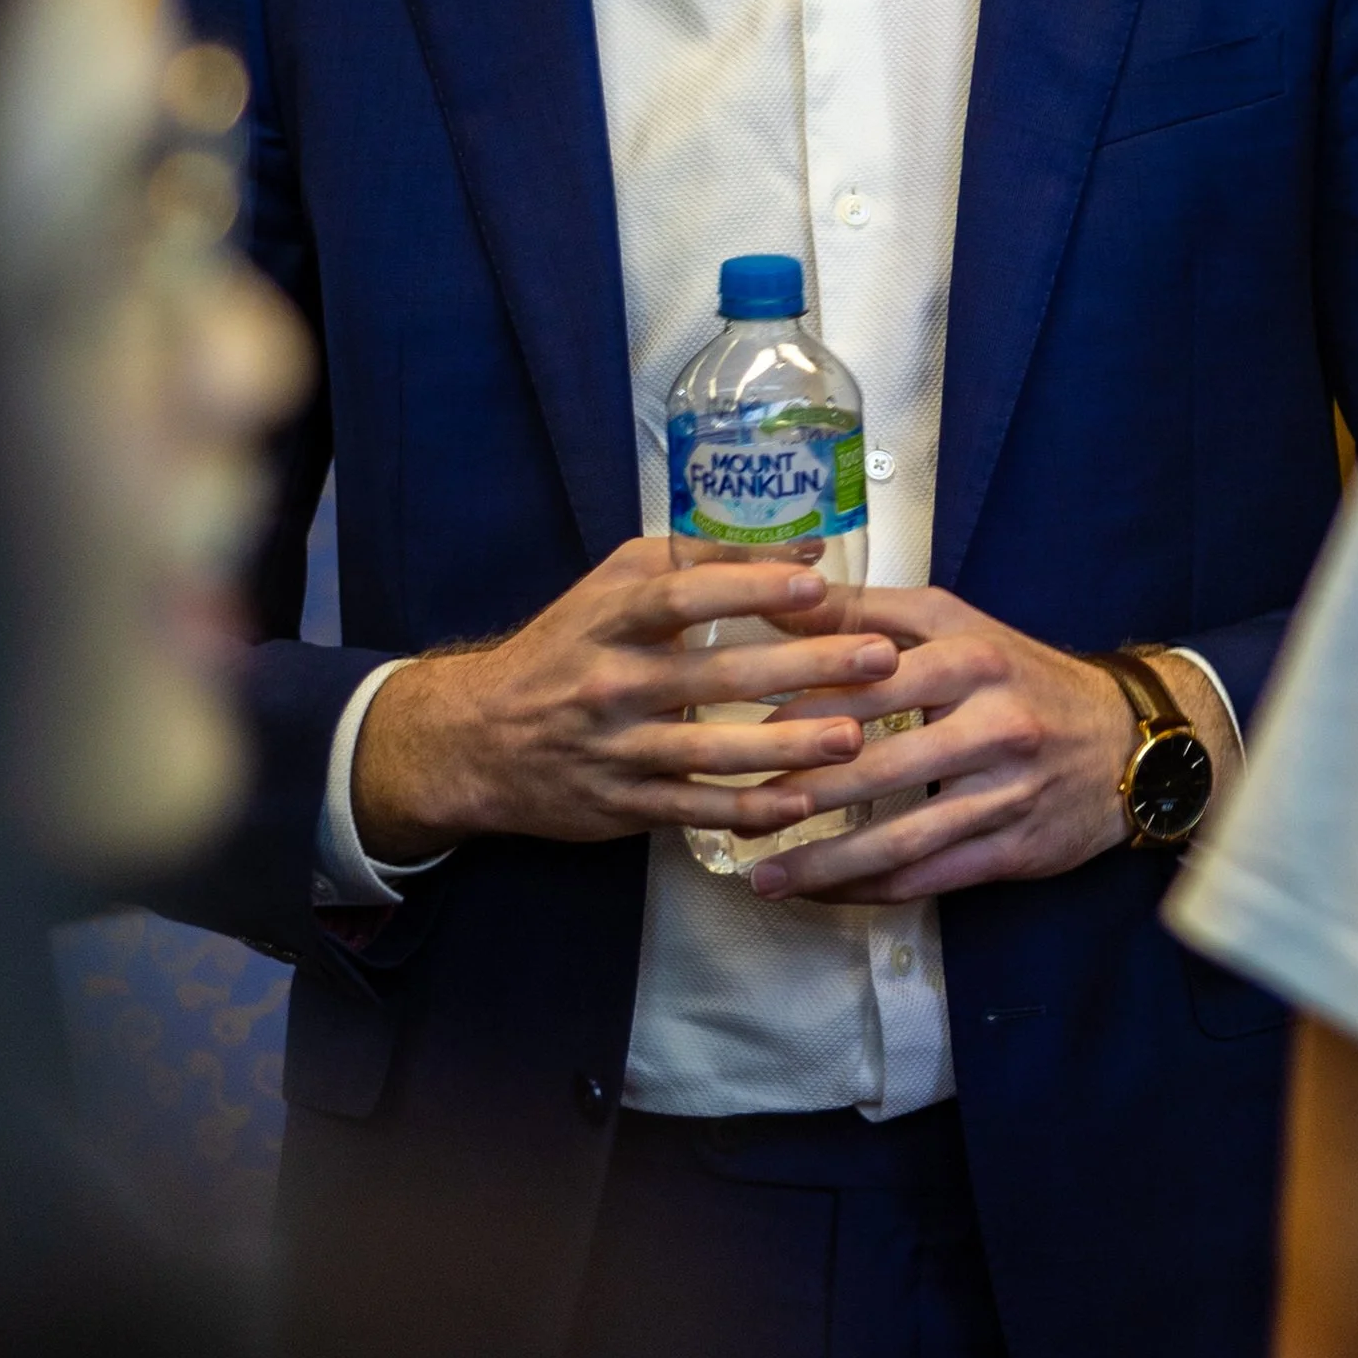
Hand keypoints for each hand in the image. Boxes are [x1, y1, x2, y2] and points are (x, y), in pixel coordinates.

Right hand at [350, 538, 901, 862]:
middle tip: (878, 659)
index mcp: (610, 618)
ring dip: (792, 747)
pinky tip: (805, 804)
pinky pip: (698, 811)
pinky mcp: (625, 807)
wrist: (479, 738)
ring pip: (716, 753)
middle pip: (718, 676)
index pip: (683, 596)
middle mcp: (613, 683)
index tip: (815, 581)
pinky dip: (752, 810)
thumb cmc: (565, 648)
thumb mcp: (614, 588)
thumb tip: (806, 546)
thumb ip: (702, 561)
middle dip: (805, 667)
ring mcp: (619, 751)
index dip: (749, 587)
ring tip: (855, 738)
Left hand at [741, 595, 1236, 904]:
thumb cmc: (1021, 675)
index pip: (869, 683)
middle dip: (800, 796)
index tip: (738, 732)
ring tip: (764, 878)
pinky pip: (931, 878)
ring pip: (902, 838)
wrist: (1129, 740)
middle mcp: (992, 724)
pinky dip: (872, 890)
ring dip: (827, 864)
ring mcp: (1006, 793)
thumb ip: (866, 613)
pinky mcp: (1015, 850)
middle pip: (879, 766)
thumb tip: (775, 595)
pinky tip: (824, 895)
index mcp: (970, 659)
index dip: (800, 710)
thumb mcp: (956, 625)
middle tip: (736, 814)